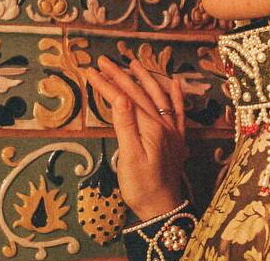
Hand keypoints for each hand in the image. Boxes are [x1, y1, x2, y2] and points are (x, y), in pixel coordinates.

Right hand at [86, 56, 187, 220]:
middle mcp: (163, 122)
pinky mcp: (177, 138)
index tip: (90, 70)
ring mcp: (172, 129)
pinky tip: (175, 82)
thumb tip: (119, 96)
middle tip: (103, 61)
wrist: (163, 208)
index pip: (124, 98)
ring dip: (146, 77)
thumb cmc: (142, 186)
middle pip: (139, 92)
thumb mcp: (129, 156)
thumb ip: (125, 124)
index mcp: (150, 126)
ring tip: (133, 64)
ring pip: (158, 95)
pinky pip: (179, 109)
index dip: (106, 83)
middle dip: (119, 75)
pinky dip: (176, 94)